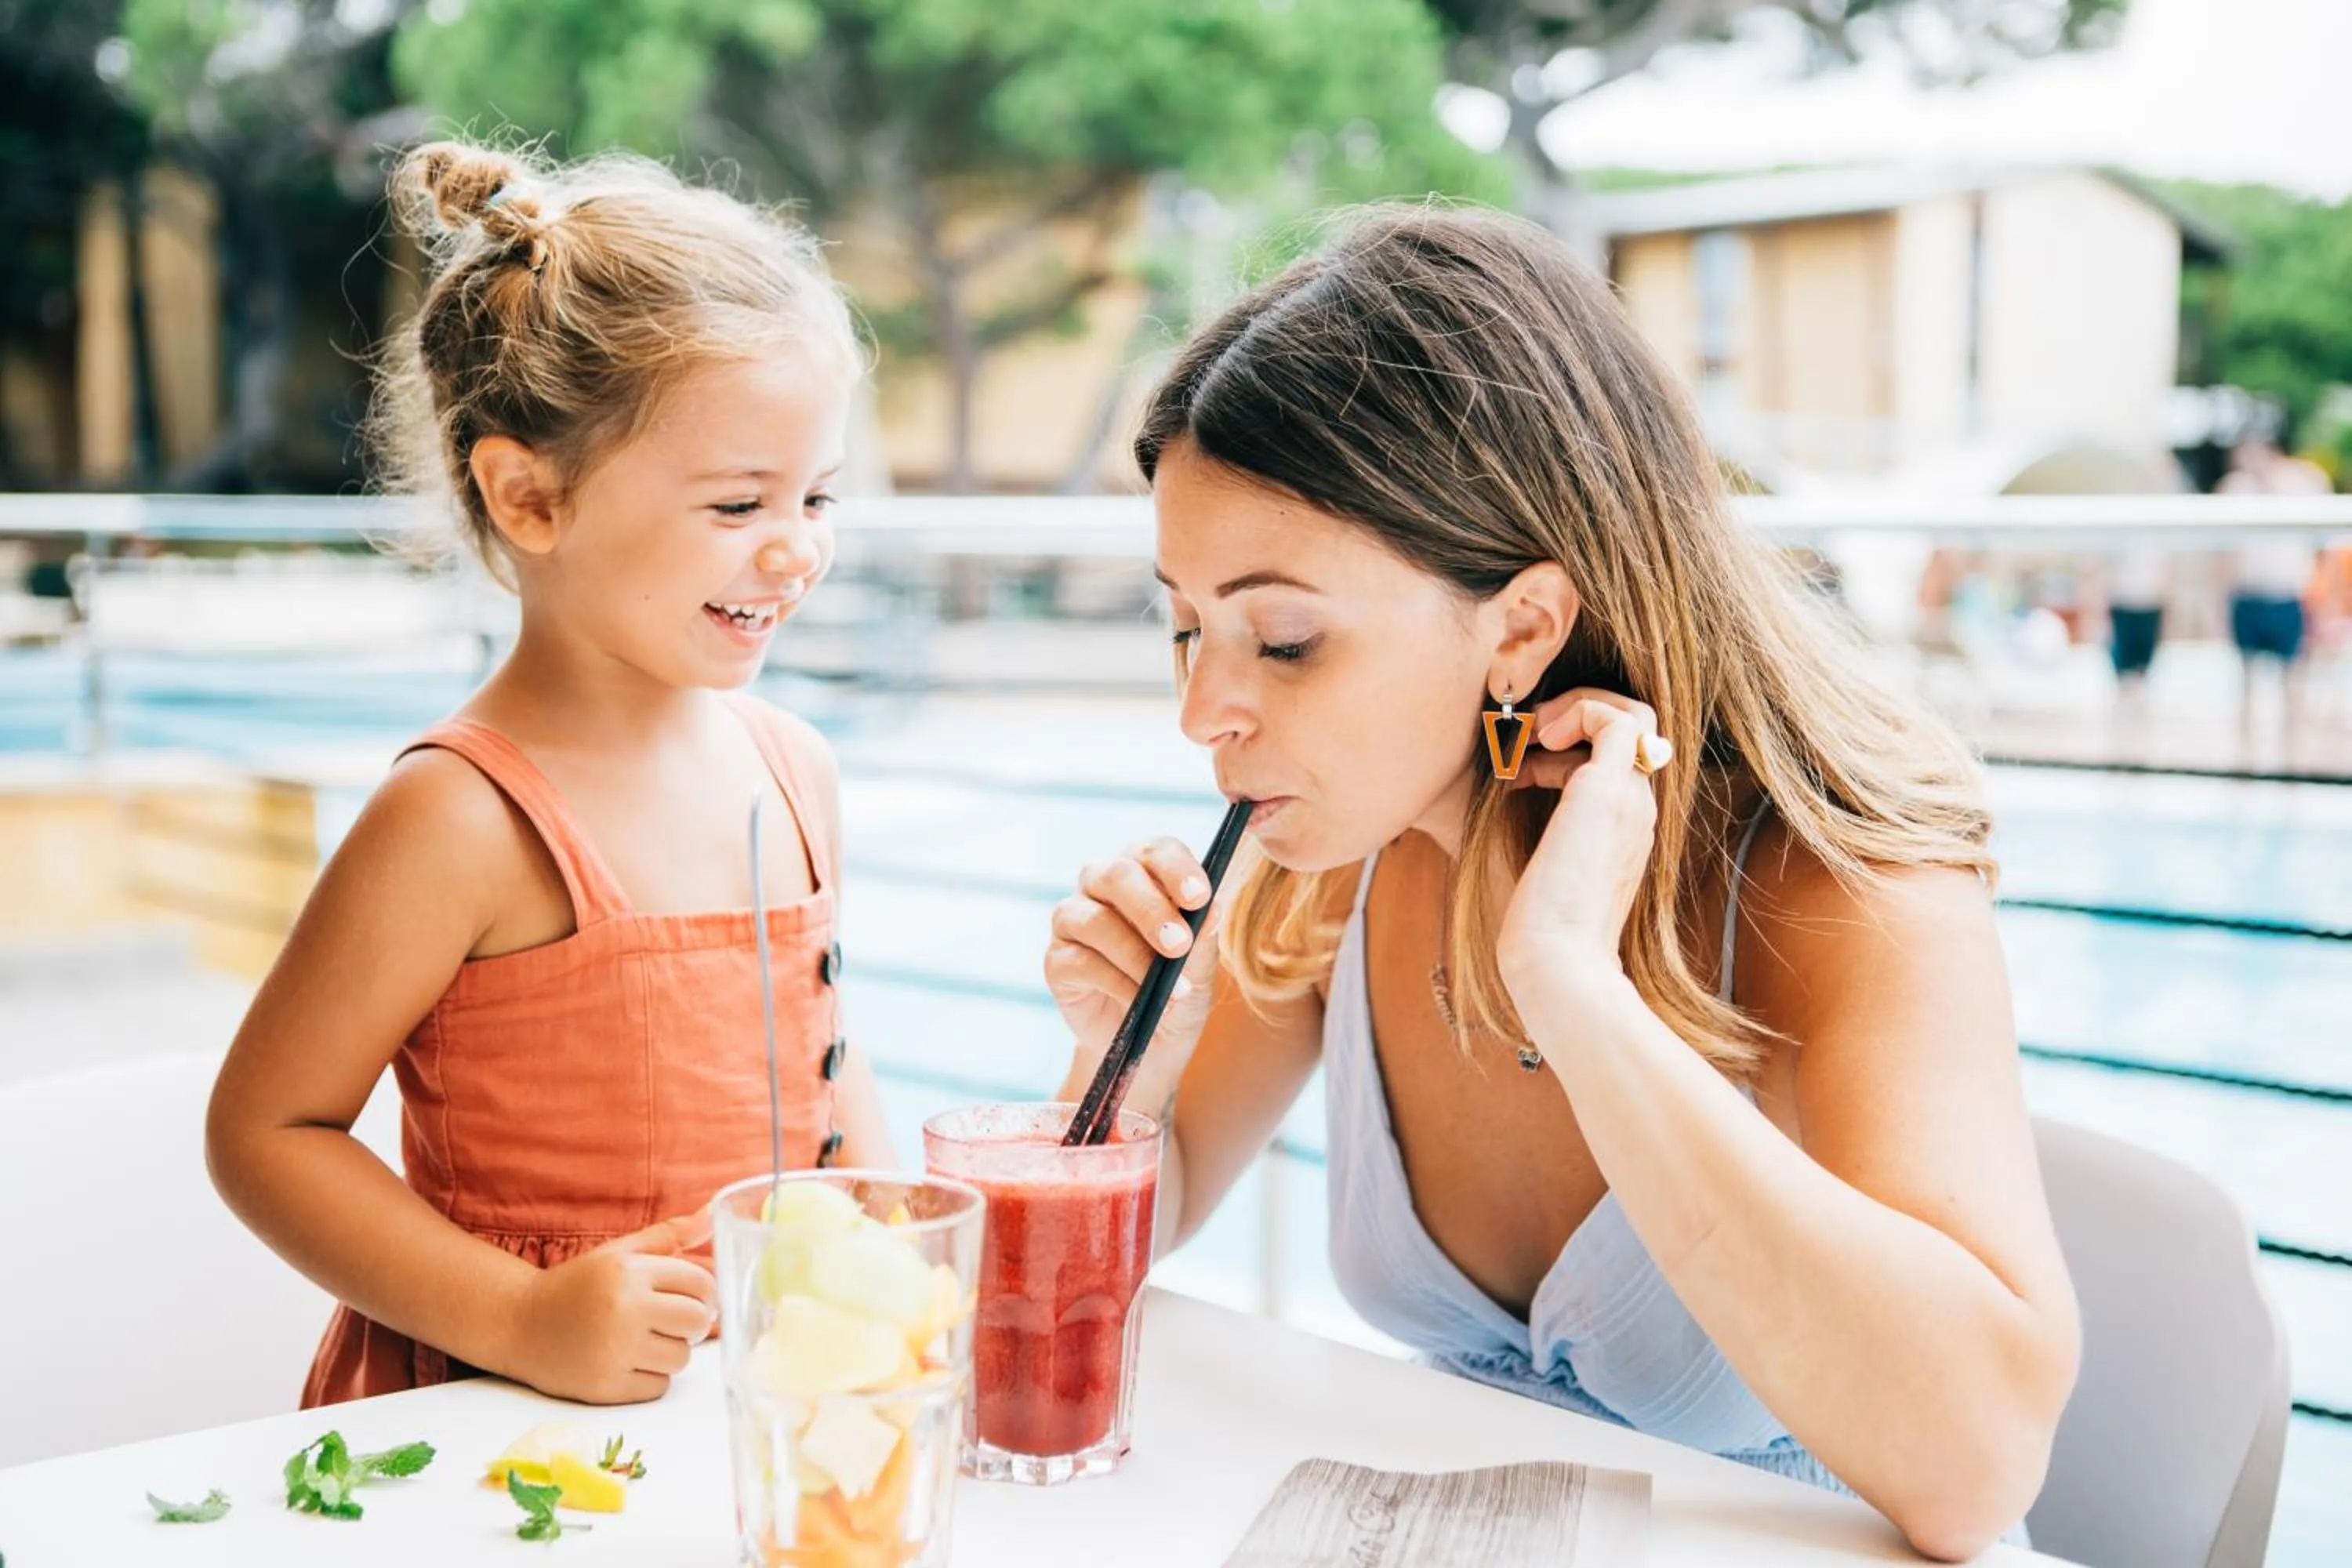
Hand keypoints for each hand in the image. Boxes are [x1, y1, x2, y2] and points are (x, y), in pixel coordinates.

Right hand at [504, 1211, 718, 1403]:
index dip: (707, 1293)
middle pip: (697, 1322)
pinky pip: (659, 1386)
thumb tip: (710, 1216)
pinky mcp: (605, 1386)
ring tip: (647, 1341)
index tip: (697, 1298)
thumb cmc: (577, 1285)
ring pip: (682, 1358)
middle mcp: (624, 1310)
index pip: (701, 1284)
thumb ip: (667, 1236)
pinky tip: (629, 1361)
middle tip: (676, 1322)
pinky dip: (651, 1377)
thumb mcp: (618, 1253)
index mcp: (629, 1272)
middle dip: (694, 1323)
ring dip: (672, 1351)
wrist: (519, 1324)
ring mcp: (614, 1351)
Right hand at [1045, 837, 1225, 1106]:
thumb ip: (1203, 934)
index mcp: (1144, 870)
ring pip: (1096, 920)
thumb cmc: (1180, 986)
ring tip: (1174, 989)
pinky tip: (1142, 1002)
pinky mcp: (1057, 960)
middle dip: (1152, 909)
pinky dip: (1119, 983)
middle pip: (1117, 875)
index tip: (1200, 897)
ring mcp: (1073, 919)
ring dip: (1137, 955)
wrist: (1155, 1040)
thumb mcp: (1202, 964)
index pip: (1156, 851)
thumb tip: (1211, 910)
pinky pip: (1082, 963)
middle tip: (1181, 944)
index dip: (1176, 868)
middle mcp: (1101, 884)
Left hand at [1496, 688, 1664, 994]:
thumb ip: (1536, 831)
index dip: (1570, 746)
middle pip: (1631, 729)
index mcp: (1623, 828)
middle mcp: (1636, 809)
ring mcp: (1630, 799)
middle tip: (1527, 736)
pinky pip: (1618, 719)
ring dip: (1577, 708)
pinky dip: (1578, 711)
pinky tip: (1537, 743)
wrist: (1555, 961)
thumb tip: (1499, 797)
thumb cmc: (1535, 927)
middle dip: (1575, 715)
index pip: (1619, 759)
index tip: (1521, 766)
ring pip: (1632, 715)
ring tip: (1532, 736)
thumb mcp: (1537, 866)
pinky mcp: (1610, 792)